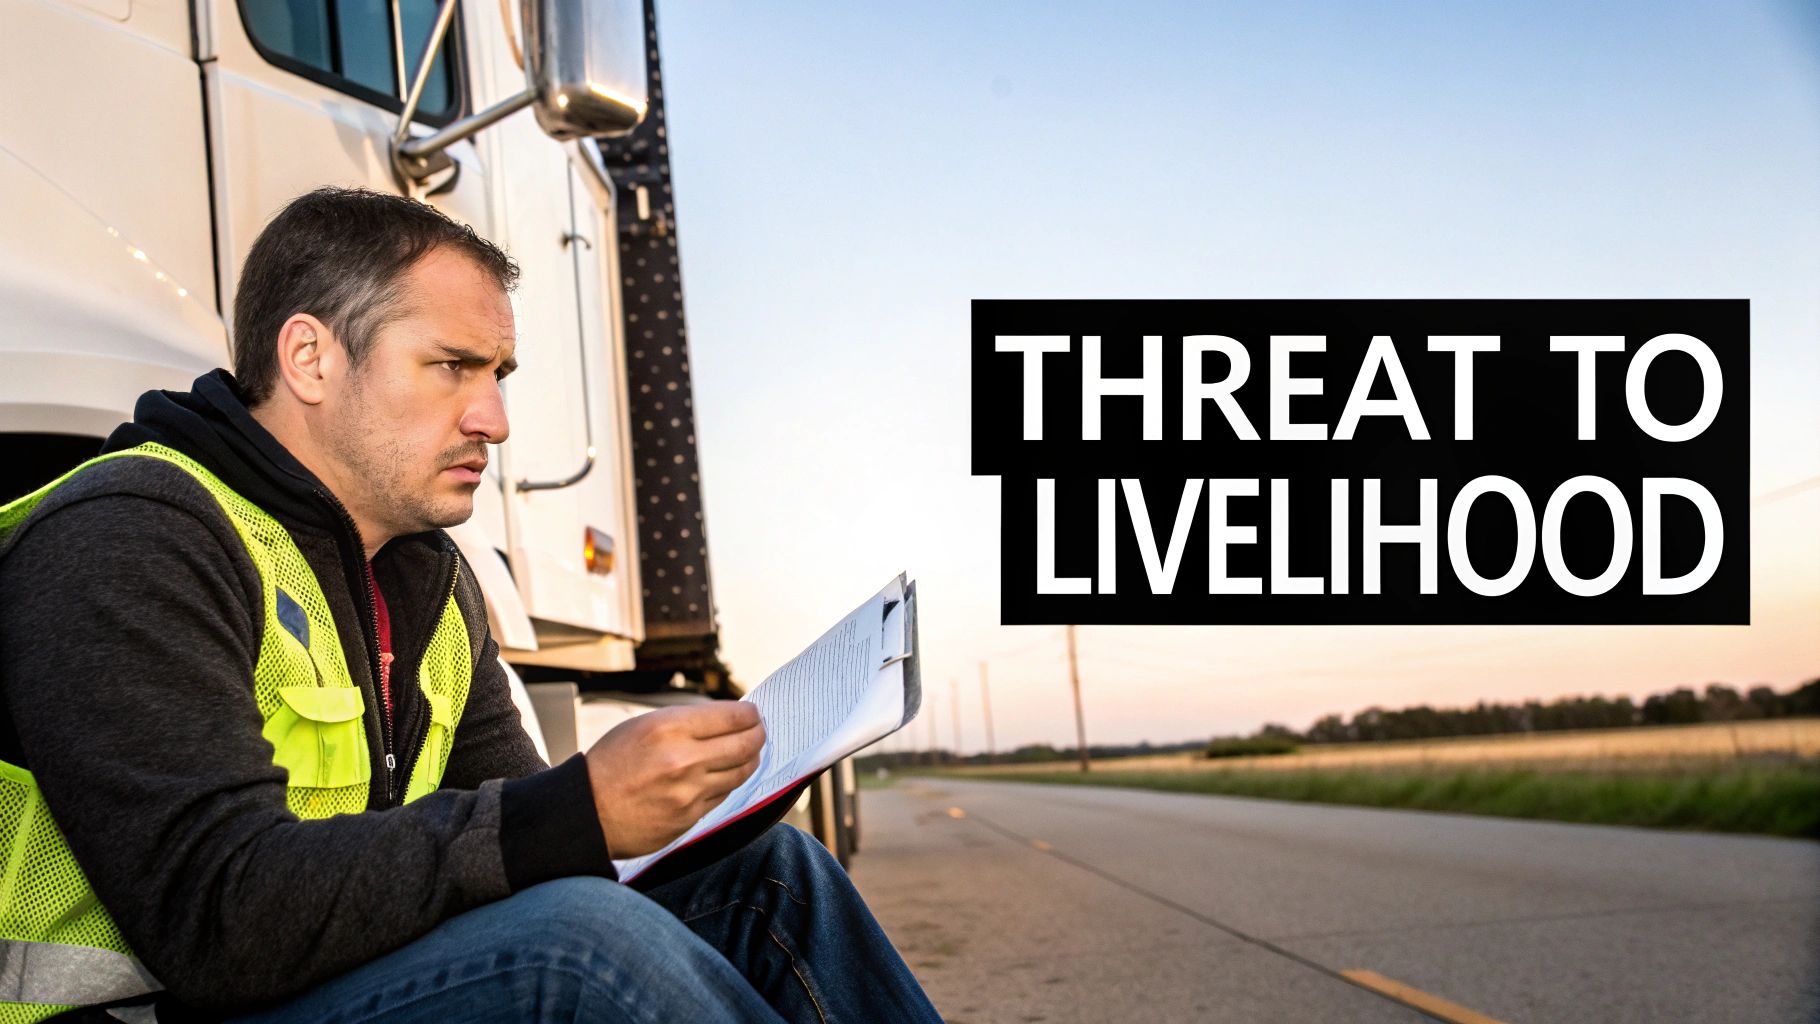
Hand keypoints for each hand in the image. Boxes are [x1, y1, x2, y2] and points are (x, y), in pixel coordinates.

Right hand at [583, 701, 765, 857]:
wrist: (585, 812)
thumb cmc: (611, 763)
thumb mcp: (642, 725)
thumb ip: (685, 722)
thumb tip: (727, 720)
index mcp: (668, 728)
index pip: (732, 717)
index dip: (750, 714)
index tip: (753, 714)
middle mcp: (683, 759)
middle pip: (746, 745)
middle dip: (759, 735)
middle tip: (759, 731)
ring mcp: (689, 792)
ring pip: (740, 773)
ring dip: (750, 760)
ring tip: (749, 752)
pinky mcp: (689, 818)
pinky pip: (722, 797)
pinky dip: (728, 783)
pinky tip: (725, 776)